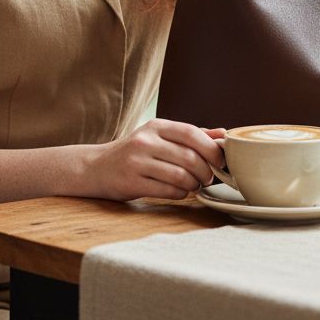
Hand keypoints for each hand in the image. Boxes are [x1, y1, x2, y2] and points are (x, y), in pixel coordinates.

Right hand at [78, 119, 226, 201]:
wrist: (95, 168)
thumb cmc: (135, 153)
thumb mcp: (158, 137)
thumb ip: (189, 136)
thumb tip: (223, 134)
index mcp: (156, 126)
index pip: (191, 133)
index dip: (211, 149)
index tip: (220, 162)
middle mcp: (145, 141)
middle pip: (189, 157)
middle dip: (206, 171)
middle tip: (208, 178)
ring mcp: (137, 162)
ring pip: (180, 176)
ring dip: (194, 184)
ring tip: (194, 185)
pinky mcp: (131, 182)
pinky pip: (167, 191)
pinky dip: (180, 194)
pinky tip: (179, 192)